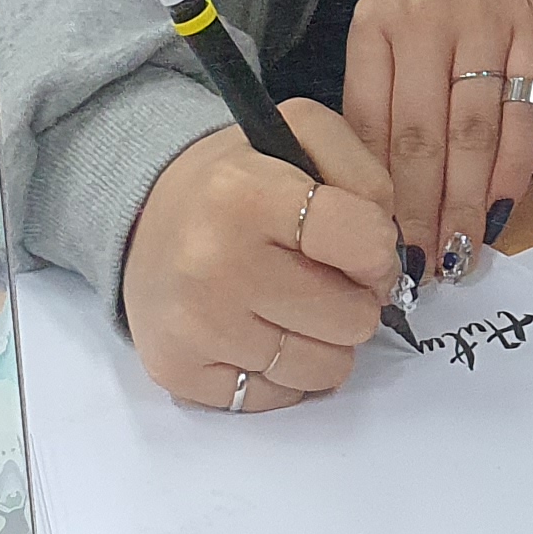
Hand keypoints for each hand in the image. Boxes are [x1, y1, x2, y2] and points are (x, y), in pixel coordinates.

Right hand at [118, 114, 405, 414]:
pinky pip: (280, 397)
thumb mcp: (302, 136)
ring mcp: (194, 326)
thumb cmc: (236, 182)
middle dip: (352, 298)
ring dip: (323, 340)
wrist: (143, 216)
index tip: (361, 247)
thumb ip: (365, 178)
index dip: (378, 250)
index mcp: (245, 193)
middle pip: (354, 318)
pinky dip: (284, 372)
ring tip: (292, 305)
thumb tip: (389, 257)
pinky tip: (261, 332)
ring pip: (325, 368)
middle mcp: (213, 263)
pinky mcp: (178, 371)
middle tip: (321, 277)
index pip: (365, 243)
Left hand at [345, 0, 532, 294]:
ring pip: (470, 133)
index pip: (370, 123)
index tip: (379, 245)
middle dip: (421, 210)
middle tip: (422, 266)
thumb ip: (386, 119)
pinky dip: (511, 174)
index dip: (376, 192)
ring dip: (465, 202)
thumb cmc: (450, 37)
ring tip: (460, 252)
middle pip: (419, 134)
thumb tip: (375, 216)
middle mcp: (424, 15)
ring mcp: (485, 19)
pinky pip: (524, 120)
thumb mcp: (401, 62)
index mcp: (376, 24)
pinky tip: (498, 212)